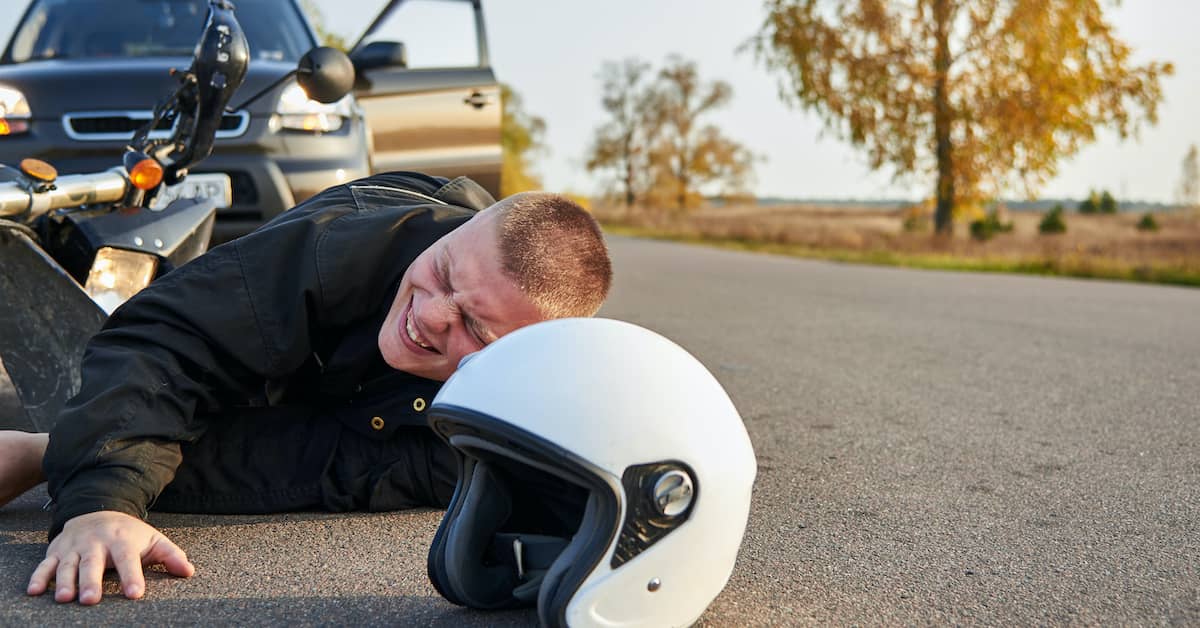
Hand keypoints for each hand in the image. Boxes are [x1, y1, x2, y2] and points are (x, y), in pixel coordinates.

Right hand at [26, 510, 194, 603]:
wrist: (97, 509)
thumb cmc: (129, 533)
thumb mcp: (152, 539)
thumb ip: (171, 555)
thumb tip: (189, 571)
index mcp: (122, 541)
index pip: (128, 560)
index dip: (132, 576)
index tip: (135, 594)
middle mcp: (96, 543)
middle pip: (93, 563)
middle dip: (91, 581)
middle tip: (92, 600)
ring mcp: (74, 547)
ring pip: (67, 565)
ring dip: (64, 581)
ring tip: (64, 598)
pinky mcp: (57, 552)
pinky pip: (45, 565)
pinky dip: (38, 577)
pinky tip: (34, 591)